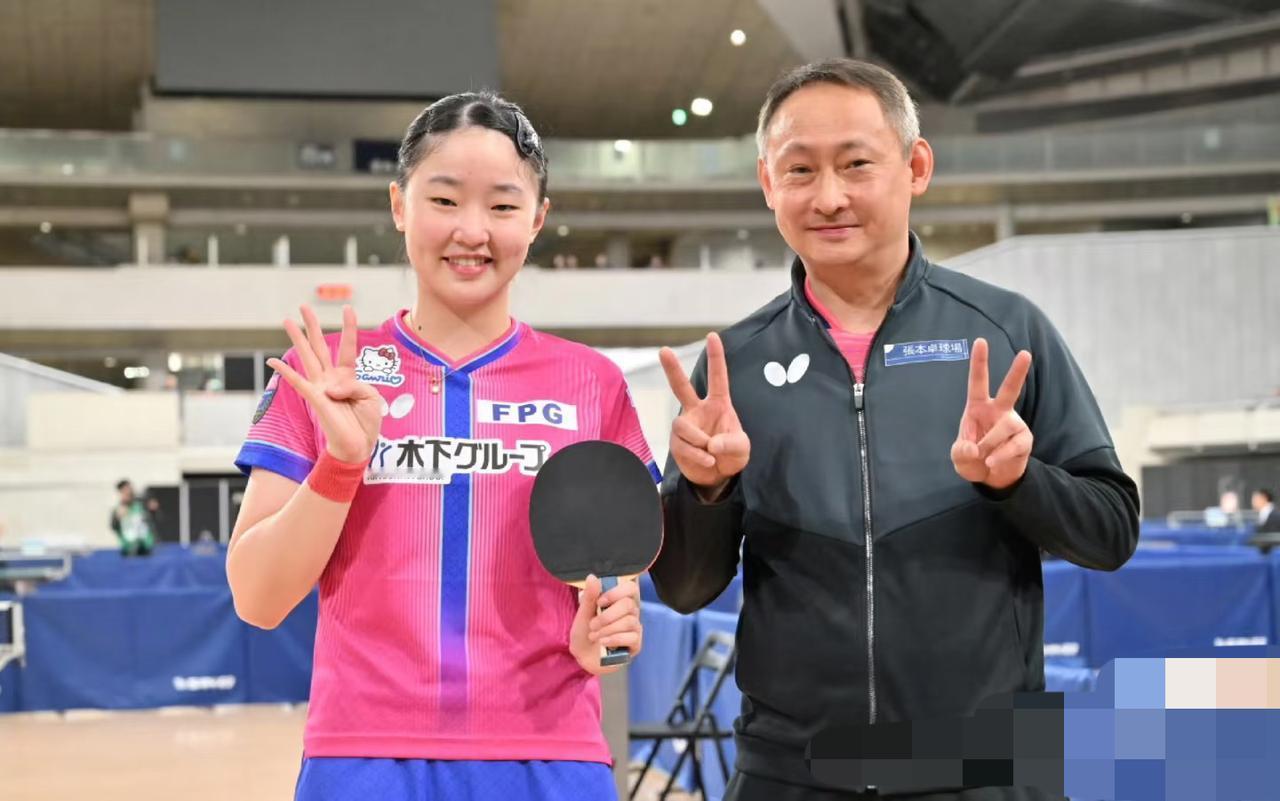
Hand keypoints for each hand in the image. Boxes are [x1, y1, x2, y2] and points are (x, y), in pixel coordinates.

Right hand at [267, 304, 383, 463]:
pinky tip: (272, 361)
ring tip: (286, 320)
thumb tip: (329, 386)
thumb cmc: (366, 422)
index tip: (347, 308)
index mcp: (348, 376)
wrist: (358, 445)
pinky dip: (286, 371)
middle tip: (303, 306)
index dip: (348, 327)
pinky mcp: (315, 399)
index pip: (347, 347)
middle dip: (312, 326)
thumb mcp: (370, 396)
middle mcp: (331, 378)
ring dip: (297, 339)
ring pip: (307, 357)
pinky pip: (298, 382)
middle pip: (320, 346)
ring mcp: (321, 387)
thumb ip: (353, 384)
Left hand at [569, 575, 641, 675]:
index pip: (630, 588)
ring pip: (629, 621)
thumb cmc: (585, 633)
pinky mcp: (636, 644)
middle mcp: (631, 613)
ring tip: (594, 635)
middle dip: (607, 616)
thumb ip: (589, 597)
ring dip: (607, 629)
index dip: (617, 592)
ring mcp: (635, 629)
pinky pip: (631, 637)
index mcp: (619, 602)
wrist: (583, 658)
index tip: (600, 601)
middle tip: (593, 624)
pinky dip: (614, 639)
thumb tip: (592, 577)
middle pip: (629, 605)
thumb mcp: (583, 614)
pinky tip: (603, 643)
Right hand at [659, 333, 749, 498]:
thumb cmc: (731, 455)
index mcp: (718, 404)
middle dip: (672, 369)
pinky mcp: (676, 443)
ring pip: (682, 426)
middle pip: (681, 387)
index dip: (715, 357)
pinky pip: (682, 445)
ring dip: (698, 441)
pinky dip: (696, 455)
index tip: (712, 336)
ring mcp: (685, 426)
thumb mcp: (741, 448)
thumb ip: (731, 443)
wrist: (718, 477)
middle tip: (664, 350)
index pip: (717, 378)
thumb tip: (711, 443)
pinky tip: (707, 461)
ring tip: (710, 454)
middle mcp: (698, 411)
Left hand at [951, 338, 1033, 490]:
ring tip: (983, 458)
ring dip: (988, 446)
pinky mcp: (1025, 439)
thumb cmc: (973, 459)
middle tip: (1026, 353)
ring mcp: (1014, 424)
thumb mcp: (959, 457)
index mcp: (978, 407)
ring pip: (1003, 428)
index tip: (980, 341)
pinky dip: (999, 457)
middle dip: (1018, 372)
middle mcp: (998, 411)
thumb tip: (974, 448)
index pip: (977, 382)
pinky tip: (992, 463)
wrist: (993, 478)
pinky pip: (1013, 446)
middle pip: (1010, 389)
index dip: (979, 362)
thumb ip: (960, 452)